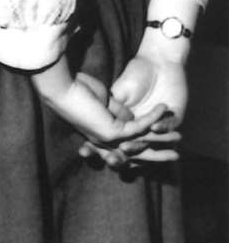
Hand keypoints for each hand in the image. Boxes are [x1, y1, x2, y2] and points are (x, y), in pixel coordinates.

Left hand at [31, 56, 178, 169]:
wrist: (61, 87)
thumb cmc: (77, 91)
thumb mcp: (104, 104)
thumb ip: (119, 113)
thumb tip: (133, 119)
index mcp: (99, 137)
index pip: (125, 149)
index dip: (143, 151)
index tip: (159, 150)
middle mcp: (104, 142)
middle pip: (137, 152)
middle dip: (158, 155)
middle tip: (177, 155)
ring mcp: (108, 139)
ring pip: (143, 142)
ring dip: (163, 138)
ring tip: (180, 137)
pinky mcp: (112, 131)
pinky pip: (140, 126)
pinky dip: (154, 117)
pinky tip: (164, 107)